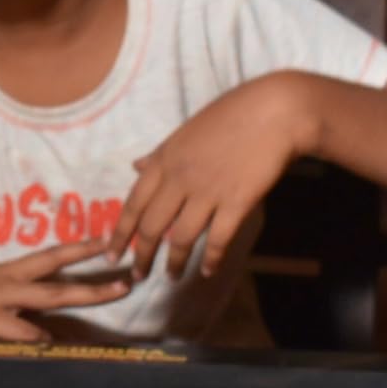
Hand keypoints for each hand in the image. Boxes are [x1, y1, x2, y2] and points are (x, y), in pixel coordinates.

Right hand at [0, 241, 135, 340]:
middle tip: (128, 278)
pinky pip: (15, 335)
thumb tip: (29, 314)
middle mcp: (2, 284)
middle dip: (96, 279)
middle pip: (58, 277)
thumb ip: (2, 298)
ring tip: (107, 305)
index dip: (81, 248)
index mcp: (2, 273)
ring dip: (76, 305)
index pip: (50, 256)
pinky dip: (33, 342)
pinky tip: (46, 347)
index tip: (111, 240)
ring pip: (44, 305)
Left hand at [113, 75, 311, 280]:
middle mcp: (180, 179)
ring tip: (173, 277)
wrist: (275, 110)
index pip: (133, 204)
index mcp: (164, 160)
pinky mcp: (237, 202)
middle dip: (142, 256)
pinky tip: (207, 271)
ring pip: (182, 238)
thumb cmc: (232, 114)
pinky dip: (212, 259)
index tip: (111, 255)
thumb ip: (160, 154)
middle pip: (152, 227)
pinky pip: (219, 239)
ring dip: (175, 263)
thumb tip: (136, 166)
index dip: (120, 234)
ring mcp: (208, 192)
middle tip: (139, 275)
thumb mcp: (186, 131)